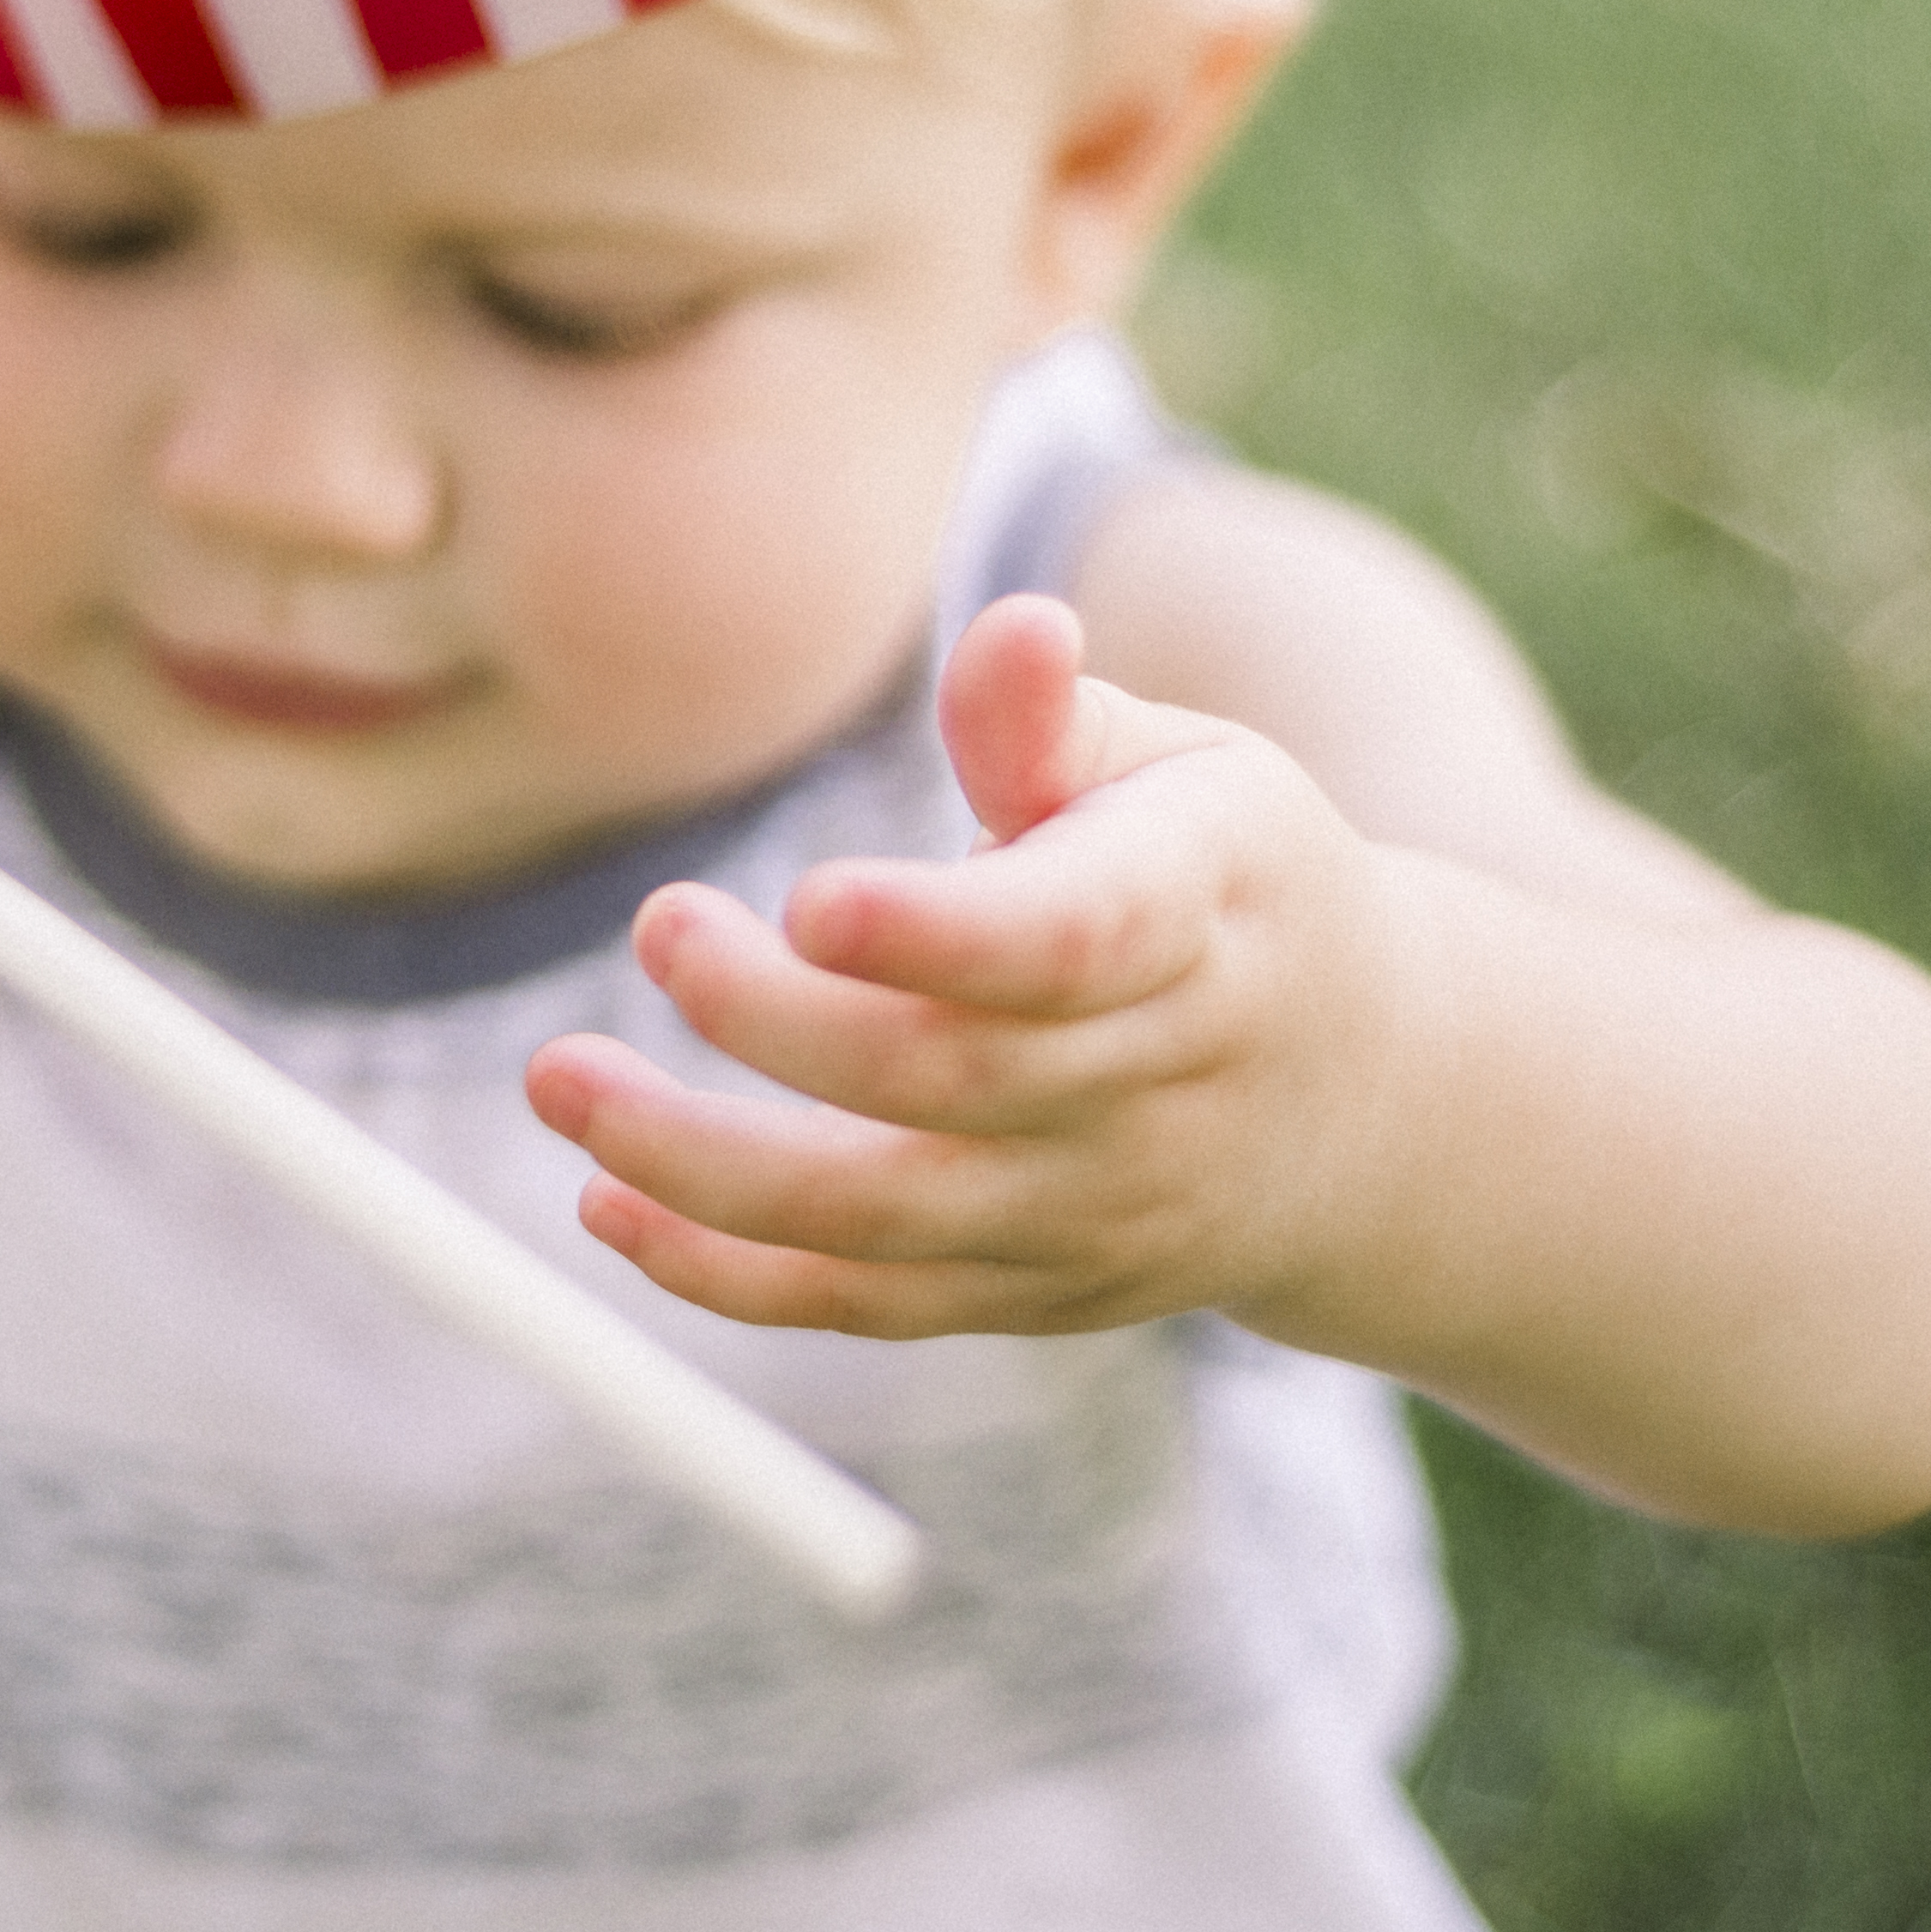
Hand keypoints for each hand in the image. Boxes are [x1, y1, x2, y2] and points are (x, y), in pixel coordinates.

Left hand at [525, 591, 1418, 1344]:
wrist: (1369, 1100)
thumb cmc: (1227, 885)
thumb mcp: (1186, 773)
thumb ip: (1052, 722)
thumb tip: (1013, 627)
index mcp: (1203, 918)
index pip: (1073, 942)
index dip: (941, 932)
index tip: (807, 897)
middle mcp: (1156, 1085)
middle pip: (951, 1080)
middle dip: (776, 1023)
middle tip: (658, 925)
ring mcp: (1098, 1208)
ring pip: (886, 1217)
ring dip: (700, 1167)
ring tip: (560, 1083)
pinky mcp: (1037, 1293)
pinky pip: (869, 1304)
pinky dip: (726, 1272)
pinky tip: (608, 1205)